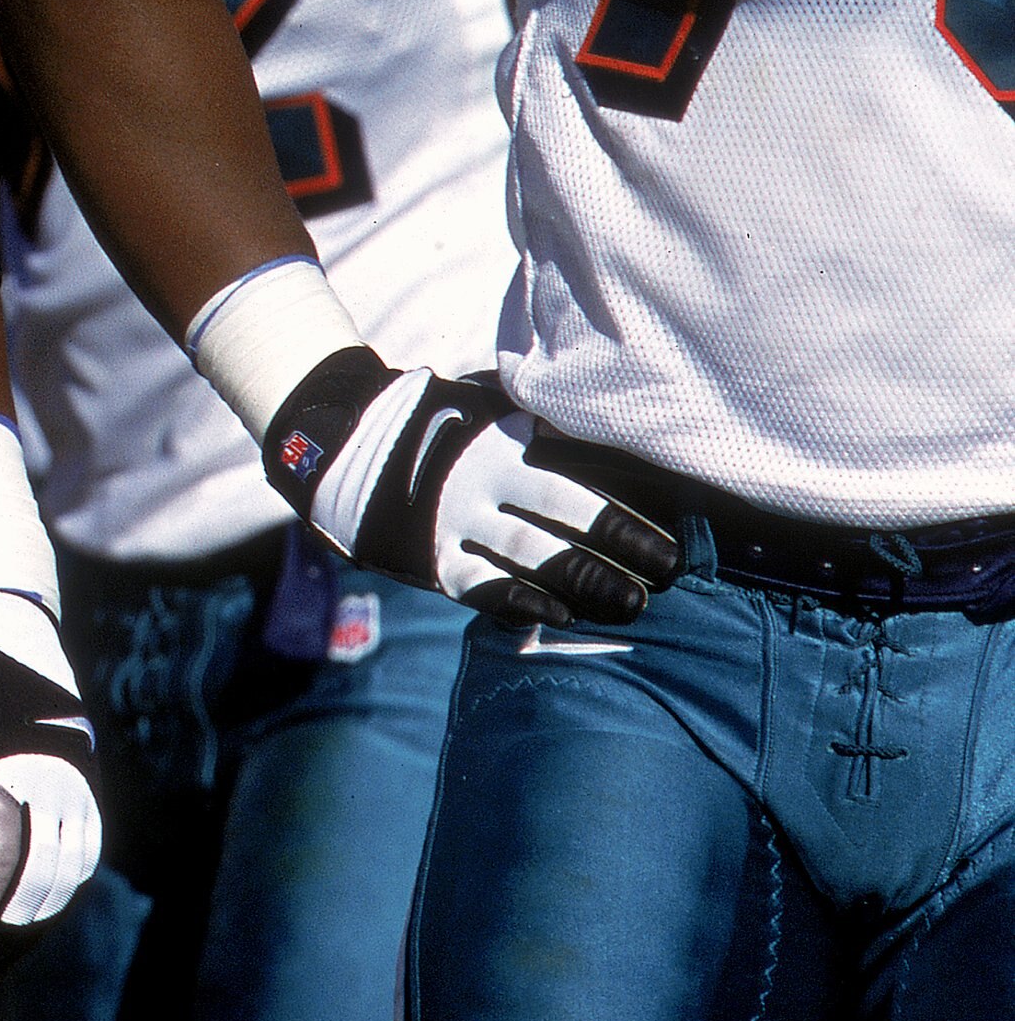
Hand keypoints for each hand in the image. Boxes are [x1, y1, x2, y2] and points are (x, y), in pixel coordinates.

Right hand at [267, 353, 680, 626]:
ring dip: (586, 581)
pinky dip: (519, 601)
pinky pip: (479, 584)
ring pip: (530, 553)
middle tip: (671, 571)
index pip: (579, 465)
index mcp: (504, 434)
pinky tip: (555, 615)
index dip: (631, 496)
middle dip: (621, 543)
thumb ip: (544, 422)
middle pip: (564, 510)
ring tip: (634, 604)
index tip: (679, 524)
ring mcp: (453, 517)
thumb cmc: (439, 424)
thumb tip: (623, 427)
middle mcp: (482, 474)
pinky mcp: (427, 555)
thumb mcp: (488, 405)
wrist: (339, 440)